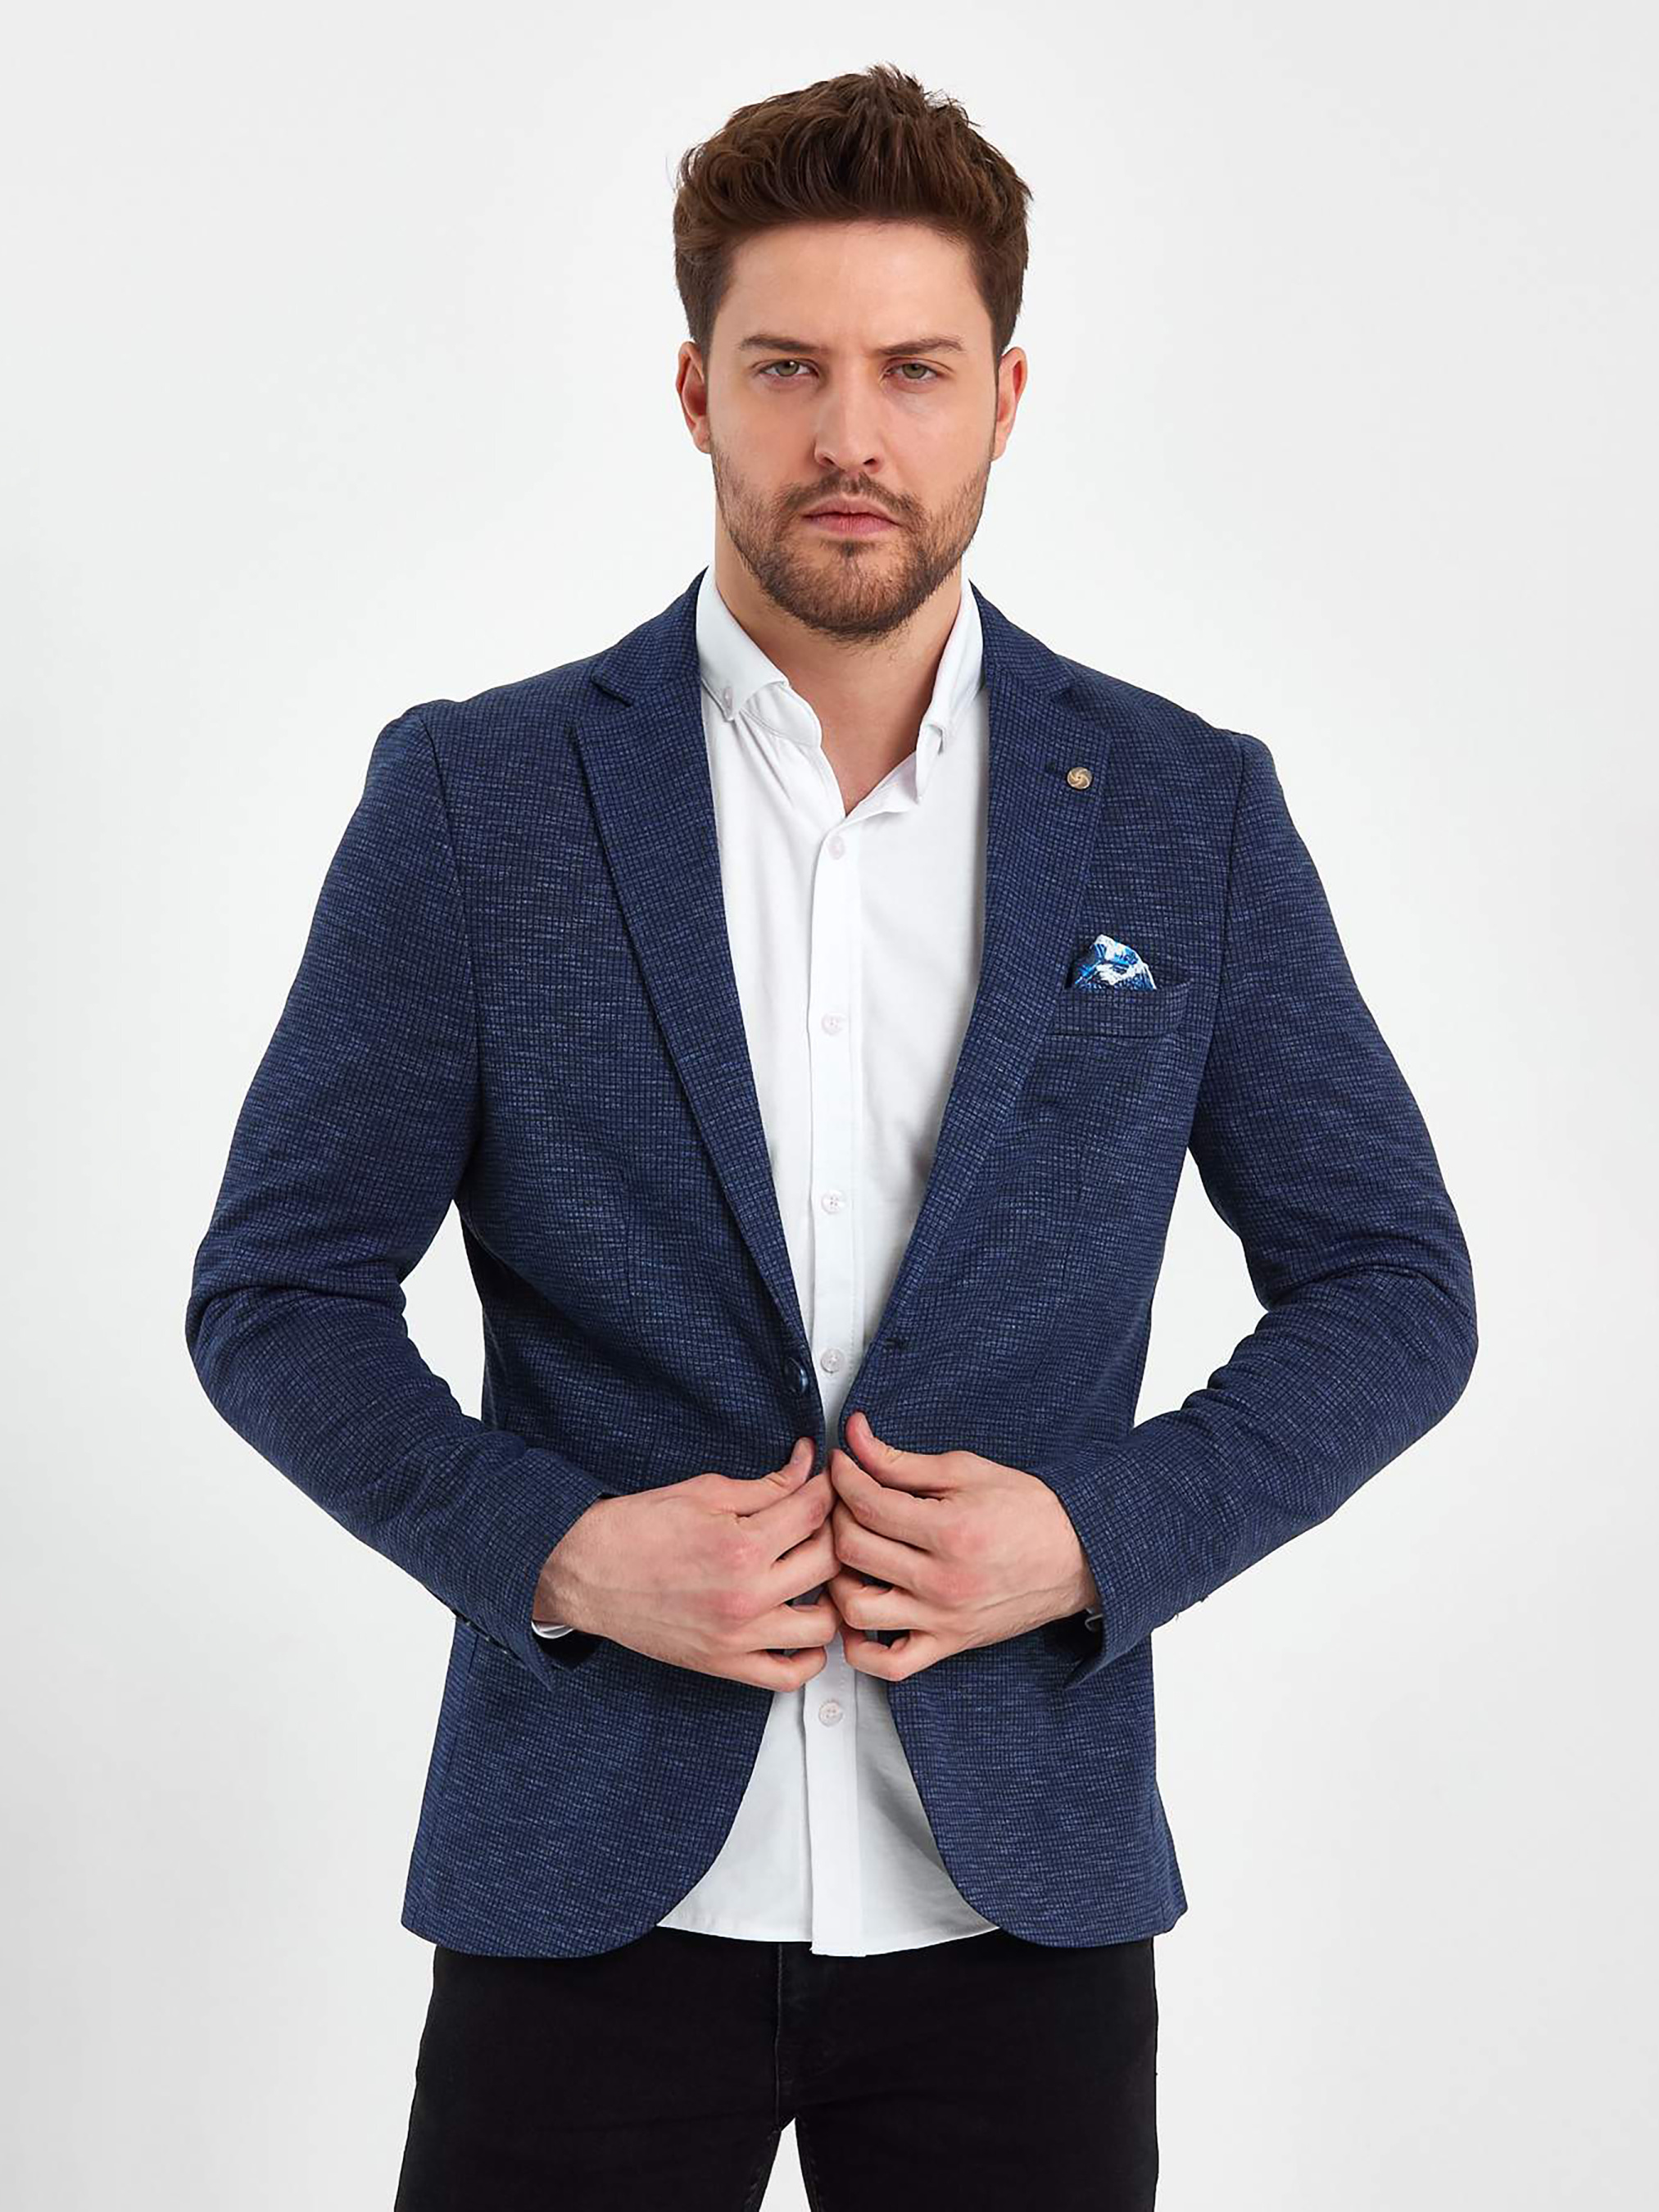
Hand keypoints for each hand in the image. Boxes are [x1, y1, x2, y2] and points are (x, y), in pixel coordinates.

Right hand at [533, 1438, 841, 1688]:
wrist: (586, 1573)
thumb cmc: (635, 1530)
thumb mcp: (703, 1492)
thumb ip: (765, 1485)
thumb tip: (805, 1464)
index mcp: (741, 1545)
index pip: (814, 1510)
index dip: (827, 1487)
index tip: (826, 1483)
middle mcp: (745, 1596)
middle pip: (829, 1562)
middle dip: (834, 1533)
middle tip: (823, 1522)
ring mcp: (737, 1636)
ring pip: (823, 1624)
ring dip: (830, 1597)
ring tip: (817, 1576)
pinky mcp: (724, 1665)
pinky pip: (787, 1676)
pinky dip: (809, 1657)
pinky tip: (804, 1627)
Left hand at [823, 1408, 1098, 1680]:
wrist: (1078, 1554)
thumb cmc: (1029, 1510)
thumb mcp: (966, 1471)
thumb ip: (903, 1462)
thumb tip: (857, 1439)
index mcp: (949, 1530)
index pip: (867, 1504)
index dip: (843, 1477)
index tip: (841, 1464)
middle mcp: (943, 1581)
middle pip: (853, 1551)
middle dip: (834, 1516)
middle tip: (842, 1500)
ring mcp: (943, 1618)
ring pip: (857, 1609)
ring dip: (836, 1580)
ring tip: (845, 1555)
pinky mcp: (949, 1644)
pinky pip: (890, 1666)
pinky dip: (861, 1650)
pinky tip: (856, 1618)